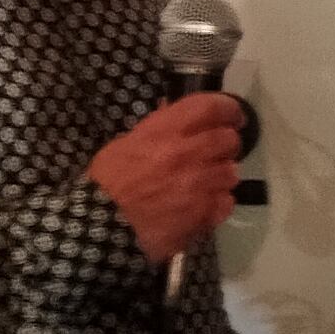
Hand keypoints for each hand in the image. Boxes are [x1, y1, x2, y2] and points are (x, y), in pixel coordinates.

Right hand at [90, 94, 243, 262]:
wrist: (102, 226)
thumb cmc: (109, 182)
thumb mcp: (127, 143)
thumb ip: (159, 129)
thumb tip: (180, 116)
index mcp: (166, 131)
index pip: (211, 107)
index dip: (228, 109)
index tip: (232, 116)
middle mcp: (188, 153)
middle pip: (229, 140)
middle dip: (226, 145)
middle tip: (217, 152)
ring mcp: (200, 185)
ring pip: (231, 173)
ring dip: (221, 176)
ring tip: (204, 182)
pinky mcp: (205, 213)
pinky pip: (226, 202)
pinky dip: (218, 202)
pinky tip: (202, 205)